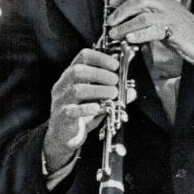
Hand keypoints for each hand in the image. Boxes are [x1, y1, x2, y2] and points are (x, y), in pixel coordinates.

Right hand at [44, 47, 122, 171]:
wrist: (64, 136)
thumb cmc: (81, 115)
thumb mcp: (98, 101)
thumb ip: (113, 95)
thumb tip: (132, 91)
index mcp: (71, 76)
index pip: (83, 57)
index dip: (100, 57)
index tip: (115, 65)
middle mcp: (63, 86)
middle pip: (77, 71)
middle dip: (100, 73)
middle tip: (115, 80)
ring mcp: (61, 101)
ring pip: (76, 90)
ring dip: (98, 90)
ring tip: (113, 93)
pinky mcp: (62, 117)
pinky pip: (72, 111)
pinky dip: (87, 108)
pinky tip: (98, 108)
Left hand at [107, 0, 193, 67]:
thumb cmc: (183, 31)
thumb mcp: (164, 17)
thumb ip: (147, 14)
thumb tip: (126, 19)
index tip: (111, 3)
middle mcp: (165, 3)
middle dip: (120, 10)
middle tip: (110, 21)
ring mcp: (170, 16)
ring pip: (143, 16)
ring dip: (125, 25)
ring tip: (115, 34)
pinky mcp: (173, 31)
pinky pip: (153, 30)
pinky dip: (139, 35)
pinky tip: (130, 39)